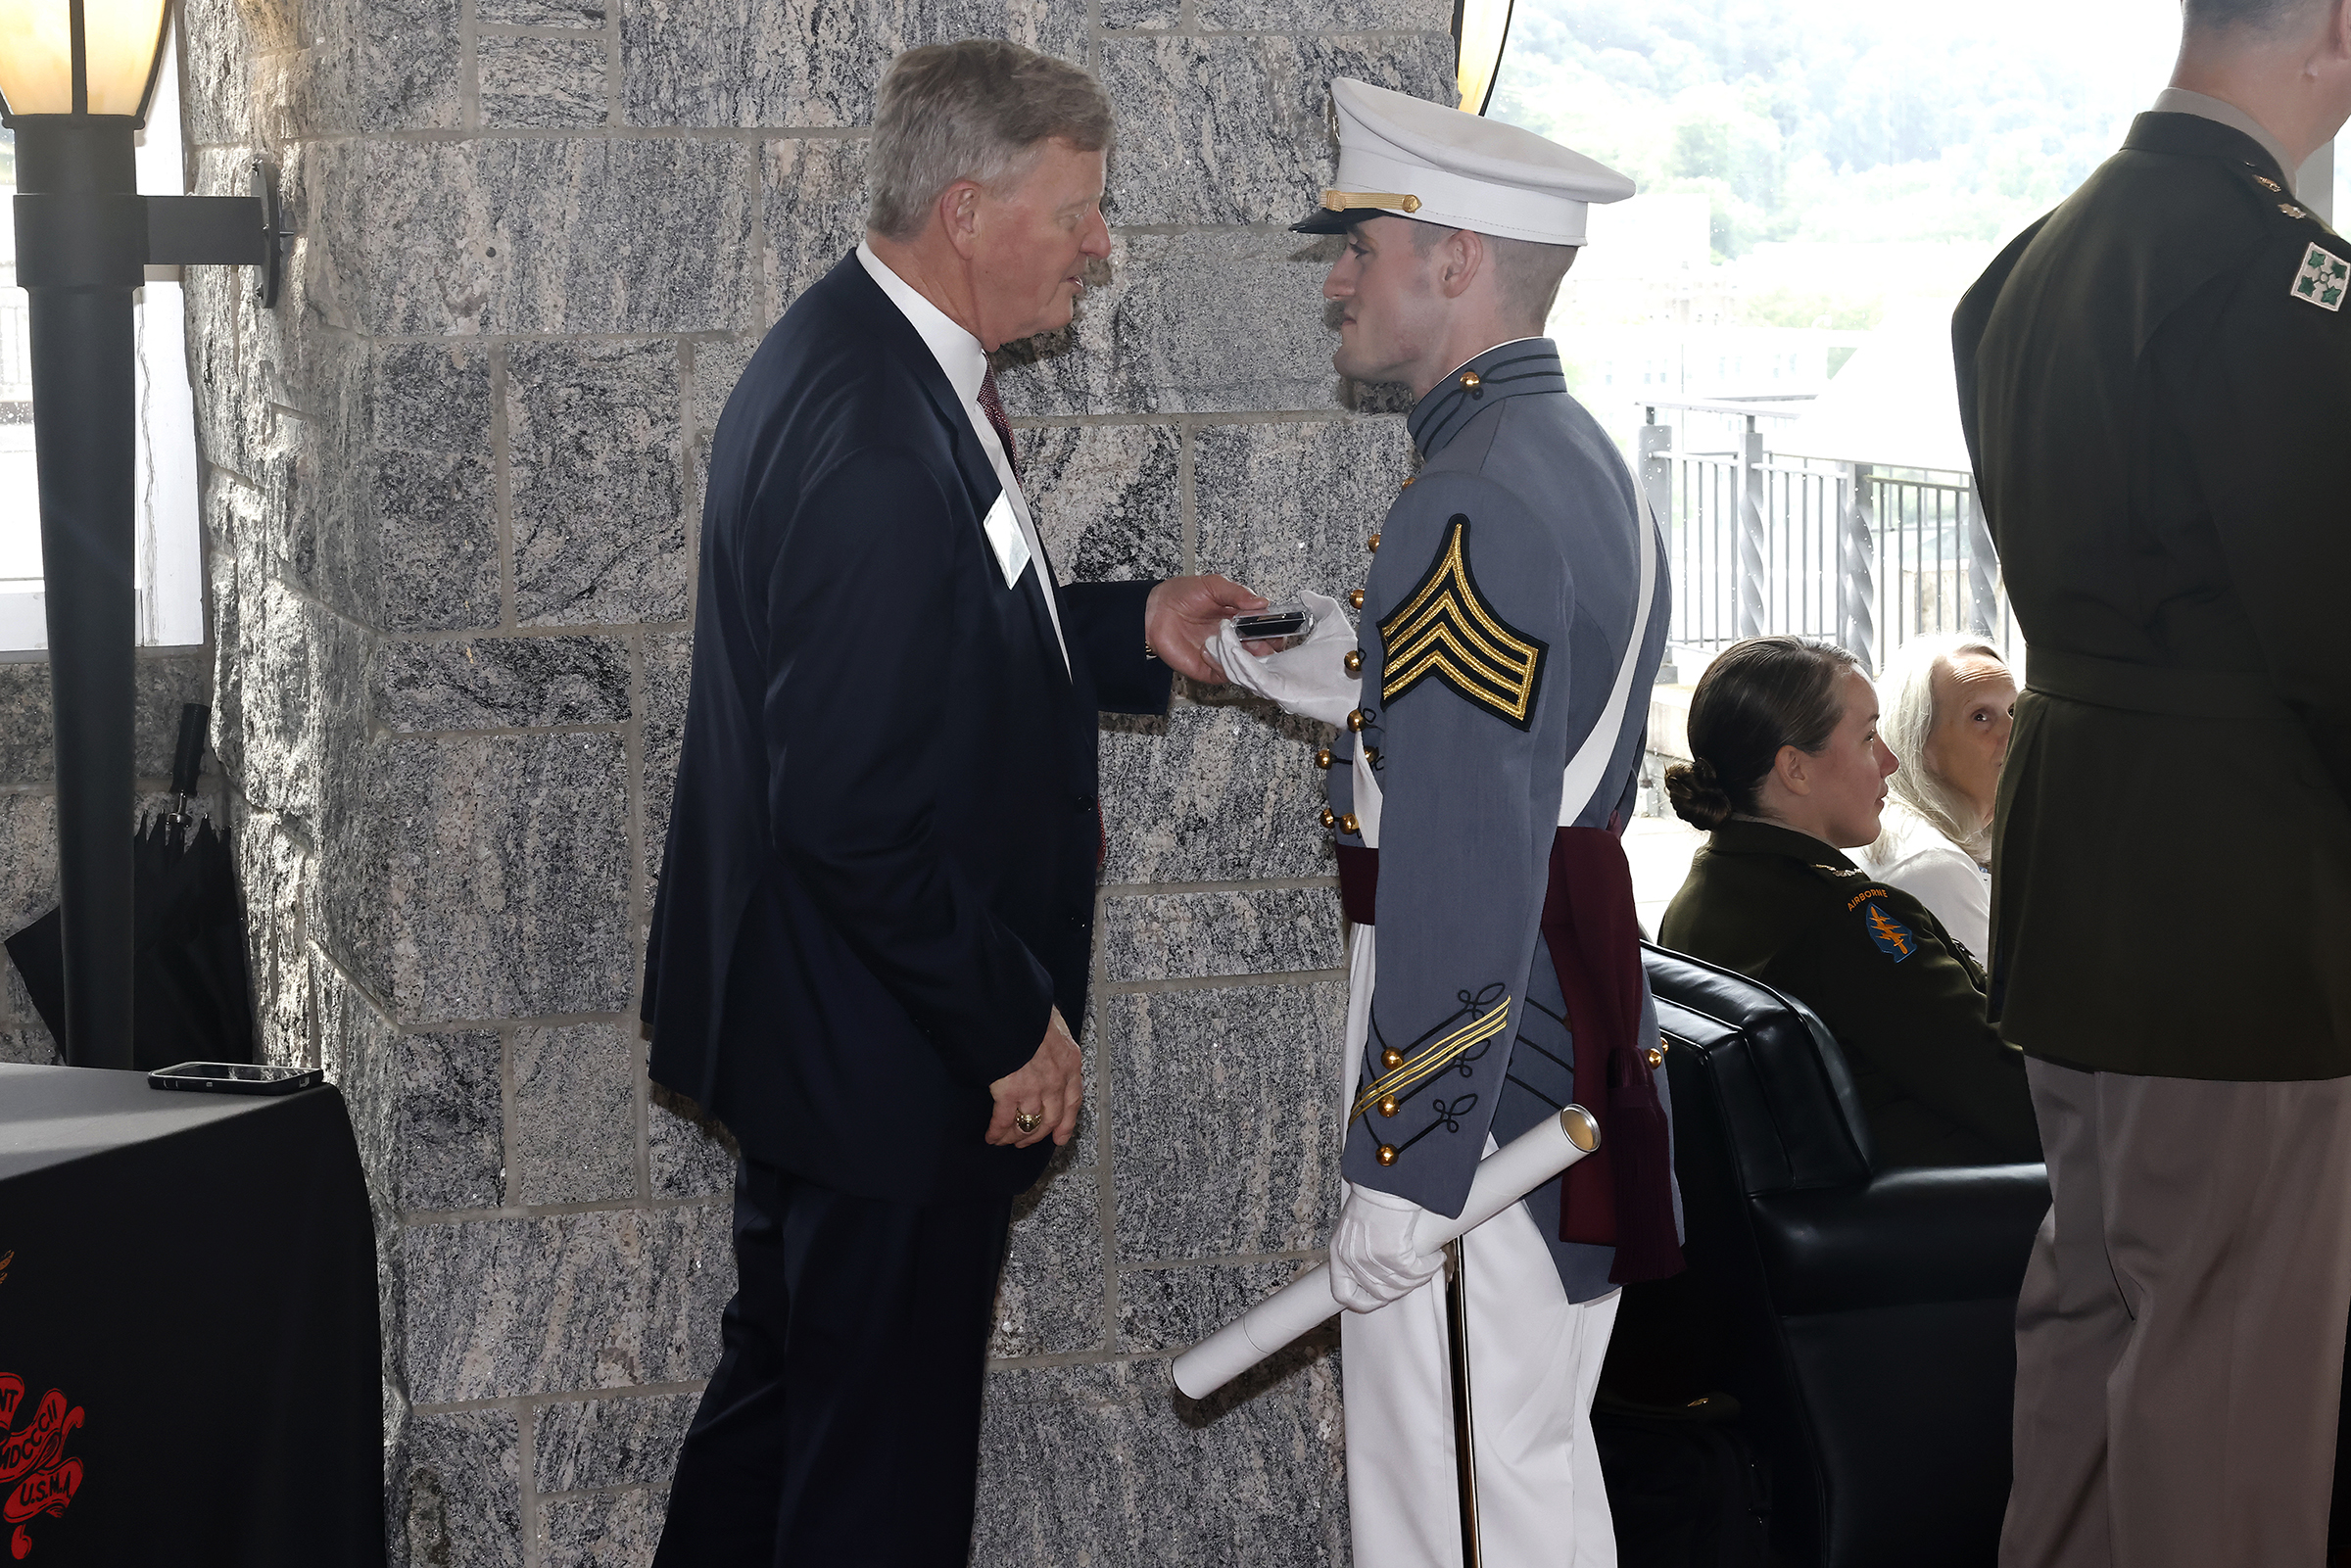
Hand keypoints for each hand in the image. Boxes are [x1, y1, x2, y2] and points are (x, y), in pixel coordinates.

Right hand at [986, 1008, 1081, 1148]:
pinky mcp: (1010, 1091)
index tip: (1060, 1136)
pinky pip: (1004, 1120)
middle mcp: (1056, 1080)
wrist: (1013, 1006)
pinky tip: (991, 1136)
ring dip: (1016, 1136)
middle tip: (1026, 1141)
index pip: (1073, 1100)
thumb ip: (1054, 1041)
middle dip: (1037, 1135)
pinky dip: (997, 1132)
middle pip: (1051, 1119)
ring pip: (1028, 1124)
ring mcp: (1034, 1088)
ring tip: (1006, 1140)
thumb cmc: (1030, 1009)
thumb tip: (1048, 1042)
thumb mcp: (1054, 1024)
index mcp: (1069, 1062)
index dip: (1066, 1123)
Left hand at [1145, 574, 1267, 681]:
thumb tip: (1263, 603)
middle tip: (1260, 641)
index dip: (1276, 631)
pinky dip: (1222, 665)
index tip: (1278, 628)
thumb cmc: (1182, 594)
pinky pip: (1225, 674)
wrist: (1154, 610)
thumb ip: (1238, 594)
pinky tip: (1207, 649)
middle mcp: (1236, 640)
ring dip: (1244, 658)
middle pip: (1263, 652)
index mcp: (1242, 619)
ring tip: (1231, 643)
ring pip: (1247, 667)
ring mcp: (1223, 655)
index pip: (1268, 630)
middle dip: (1267, 649)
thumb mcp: (1213, 586)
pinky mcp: (1208, 669)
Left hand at [1327, 1183, 1442, 1312]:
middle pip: (1378, 1294)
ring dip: (1419, 1278)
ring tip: (1429, 1263)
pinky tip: (1435, 1258)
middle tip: (1414, 1277)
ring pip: (1399, 1286)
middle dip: (1401, 1289)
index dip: (1362, 1302)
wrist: (1386, 1177)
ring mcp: (1370, 1259)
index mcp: (1338, 1251)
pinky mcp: (1392, 1254)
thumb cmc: (1375, 1192)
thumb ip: (1362, 1246)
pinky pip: (1415, 1273)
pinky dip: (1428, 1268)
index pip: (1342, 1292)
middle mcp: (1351, 1258)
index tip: (1380, 1299)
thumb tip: (1381, 1265)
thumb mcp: (1357, 1223)